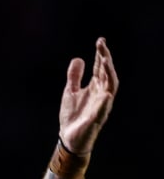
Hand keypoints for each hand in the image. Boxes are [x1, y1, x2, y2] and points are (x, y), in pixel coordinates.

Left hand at [58, 37, 118, 153]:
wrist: (69, 137)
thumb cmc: (73, 115)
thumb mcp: (70, 91)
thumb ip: (74, 76)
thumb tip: (78, 58)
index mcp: (95, 87)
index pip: (100, 68)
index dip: (101, 54)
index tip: (100, 41)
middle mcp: (101, 94)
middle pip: (107, 73)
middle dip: (106, 59)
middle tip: (102, 45)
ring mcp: (101, 105)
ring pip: (110, 87)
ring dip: (109, 74)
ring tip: (105, 61)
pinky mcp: (97, 118)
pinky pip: (103, 109)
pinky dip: (105, 101)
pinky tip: (106, 93)